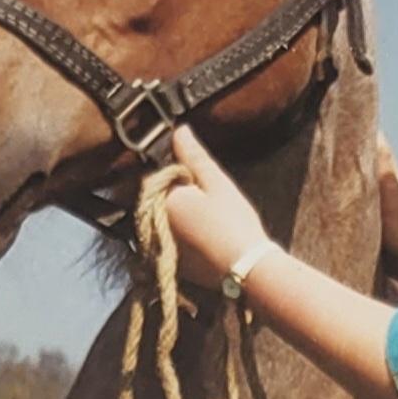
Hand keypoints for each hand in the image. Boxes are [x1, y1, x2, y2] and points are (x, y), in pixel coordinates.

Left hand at [164, 126, 273, 289]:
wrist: (247, 269)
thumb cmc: (233, 222)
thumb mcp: (216, 182)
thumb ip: (193, 156)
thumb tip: (178, 129)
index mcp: (160, 200)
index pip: (158, 177)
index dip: (180, 176)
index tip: (201, 183)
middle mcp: (150, 225)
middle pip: (157, 201)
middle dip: (176, 197)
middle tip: (209, 205)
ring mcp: (159, 248)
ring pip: (162, 223)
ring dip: (177, 219)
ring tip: (208, 223)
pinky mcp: (170, 266)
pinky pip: (169, 245)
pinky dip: (181, 239)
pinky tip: (204, 241)